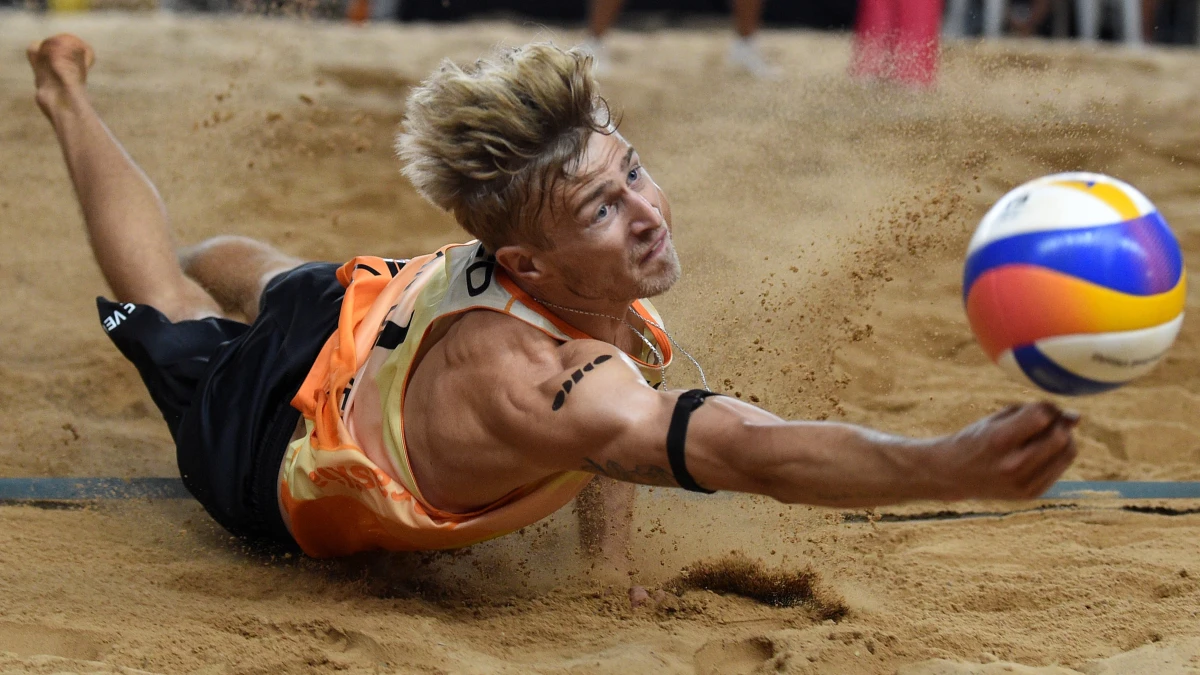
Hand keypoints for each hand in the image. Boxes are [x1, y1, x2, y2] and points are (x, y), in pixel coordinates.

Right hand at [934, 402, 1079, 500]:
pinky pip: (1059, 468)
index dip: (1045, 407)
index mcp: (998, 440)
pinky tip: (1039, 452)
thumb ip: (1033, 413)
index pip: (1041, 416)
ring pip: (1067, 453)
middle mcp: (1012, 465)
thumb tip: (1076, 416)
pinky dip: (1056, 456)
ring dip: (1064, 439)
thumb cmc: (975, 439)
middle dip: (1059, 424)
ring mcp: (1023, 483)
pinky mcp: (1030, 494)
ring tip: (1045, 436)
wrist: (952, 474)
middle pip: (1060, 437)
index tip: (1038, 408)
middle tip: (1048, 422)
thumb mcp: (996, 420)